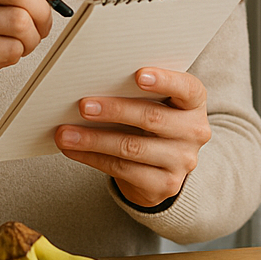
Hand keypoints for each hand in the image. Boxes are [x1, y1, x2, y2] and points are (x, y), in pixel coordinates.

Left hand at [53, 67, 211, 207]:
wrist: (162, 164)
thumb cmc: (151, 120)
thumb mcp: (154, 101)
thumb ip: (135, 90)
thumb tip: (89, 81)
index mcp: (194, 102)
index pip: (186, 88)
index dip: (164, 80)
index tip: (138, 75)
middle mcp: (194, 131)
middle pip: (152, 119)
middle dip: (114, 111)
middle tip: (83, 106)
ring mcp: (182, 161)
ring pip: (132, 148)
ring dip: (94, 140)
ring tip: (66, 134)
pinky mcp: (165, 184)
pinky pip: (123, 170)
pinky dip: (93, 158)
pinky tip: (73, 150)